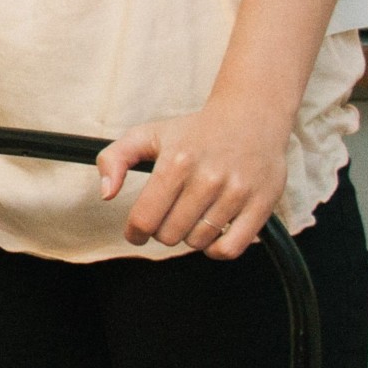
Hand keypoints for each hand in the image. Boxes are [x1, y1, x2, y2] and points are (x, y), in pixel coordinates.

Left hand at [97, 97, 291, 259]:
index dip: (134, 232)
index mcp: (176, 162)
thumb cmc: (193, 131)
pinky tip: (211, 234)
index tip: (135, 232)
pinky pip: (231, 248)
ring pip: (198, 242)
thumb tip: (106, 194)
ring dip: (188, 238)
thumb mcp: (146, 135)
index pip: (145, 218)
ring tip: (190, 218)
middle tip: (166, 218)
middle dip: (161, 232)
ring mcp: (237, 192)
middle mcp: (207, 178)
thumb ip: (113, 159)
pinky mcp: (262, 204)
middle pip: (170, 234)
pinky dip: (216, 250)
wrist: (251, 118)